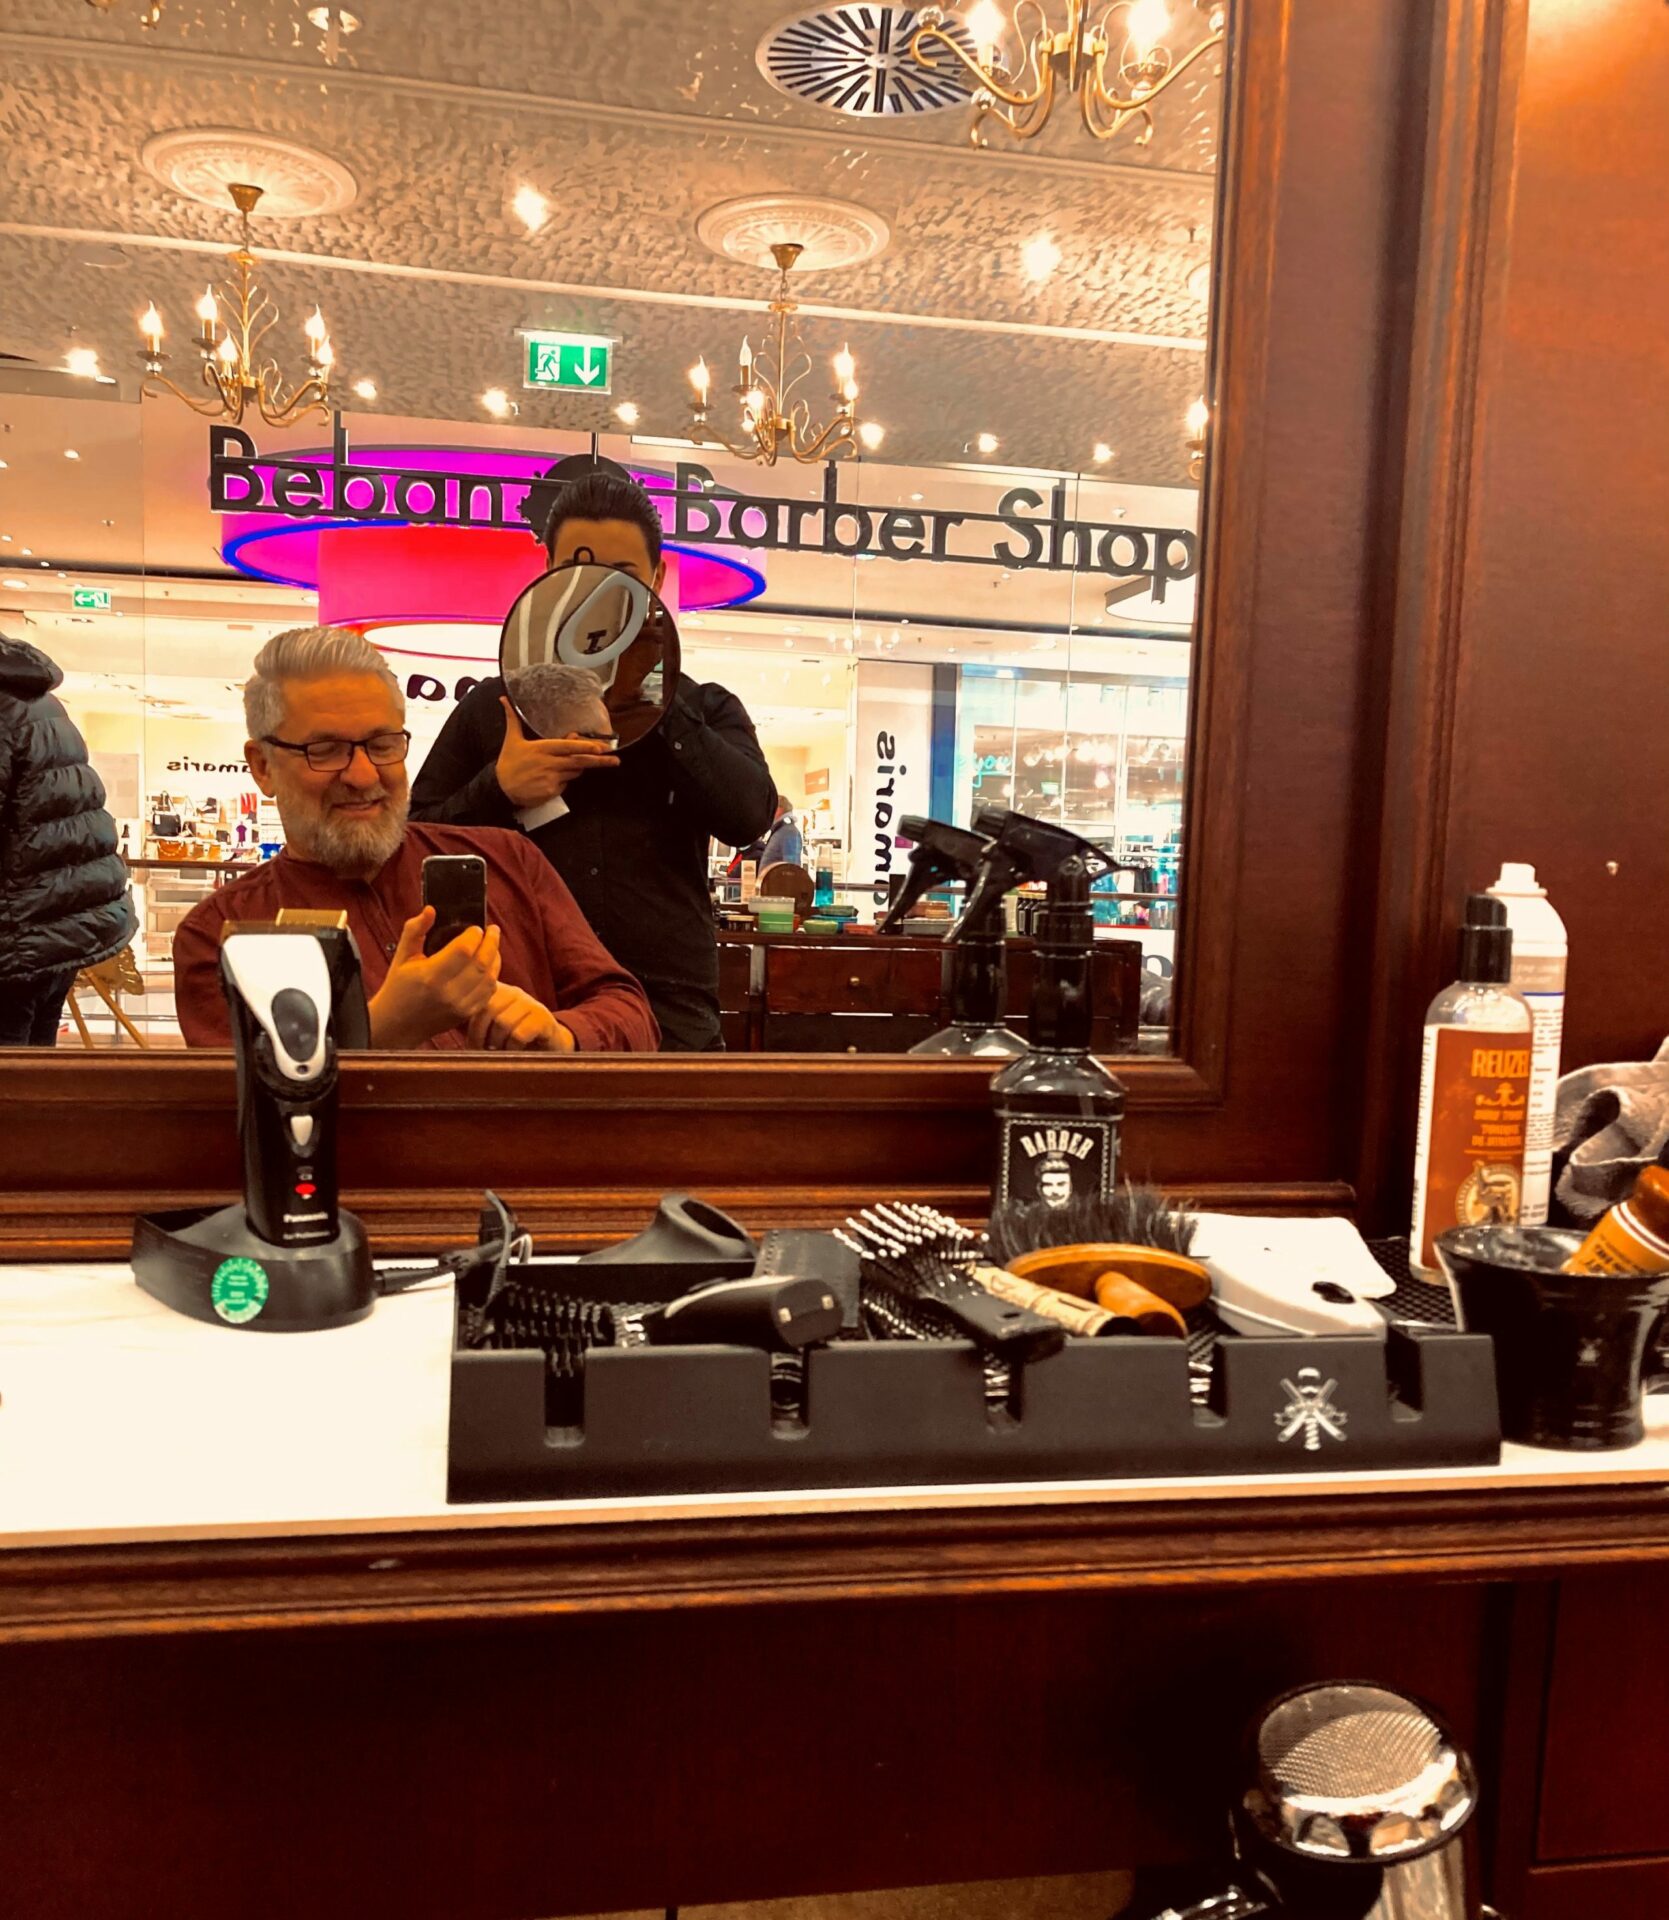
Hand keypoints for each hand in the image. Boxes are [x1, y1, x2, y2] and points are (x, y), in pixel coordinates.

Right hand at [368, 907, 502, 1048]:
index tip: (475, 927)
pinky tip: (489, 965)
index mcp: (430, 975)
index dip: (474, 935)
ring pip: (490, 977)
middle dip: (491, 942)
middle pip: (482, 962)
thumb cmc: (398, 986)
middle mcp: (448, 992)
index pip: (463, 950)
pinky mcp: (467, 1014)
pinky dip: (493, 975)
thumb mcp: (402, 955)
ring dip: (495, 958)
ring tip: (492, 945)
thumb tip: (431, 910)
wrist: (397, 1024)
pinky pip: (489, 992)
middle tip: (493, 930)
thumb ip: (415, 930)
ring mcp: (460, 1006)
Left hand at [465, 983, 575, 1052]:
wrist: (552, 1044)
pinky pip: (519, 1034)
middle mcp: (515, 993)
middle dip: (481, 1035)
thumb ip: (475, 1022)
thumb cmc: (515, 1037)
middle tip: (483, 1051)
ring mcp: (530, 1004)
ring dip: (498, 1043)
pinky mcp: (543, 1019)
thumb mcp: (493, 1027)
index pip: (476, 1001)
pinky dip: (513, 1047)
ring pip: (503, 1023)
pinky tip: (515, 1051)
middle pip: (488, 1010)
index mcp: (499, 991)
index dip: (471, 1025)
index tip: (472, 1044)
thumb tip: (451, 1026)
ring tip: (500, 1051)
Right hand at [495, 698, 619, 807]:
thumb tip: (504, 698)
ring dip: (576, 769)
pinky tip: (550, 780)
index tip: (600, 748)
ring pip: (574, 772)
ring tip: (562, 766)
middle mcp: (549, 763)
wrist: (500, 788)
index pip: (568, 747)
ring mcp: (551, 778)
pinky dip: (564, 781)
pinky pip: (565, 784)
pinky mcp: (551, 791)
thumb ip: (513, 719)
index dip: (585, 747)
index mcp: (542, 748)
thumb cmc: (508, 762)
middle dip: (599, 761)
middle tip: (615, 760)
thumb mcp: (511, 739)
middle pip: (579, 761)